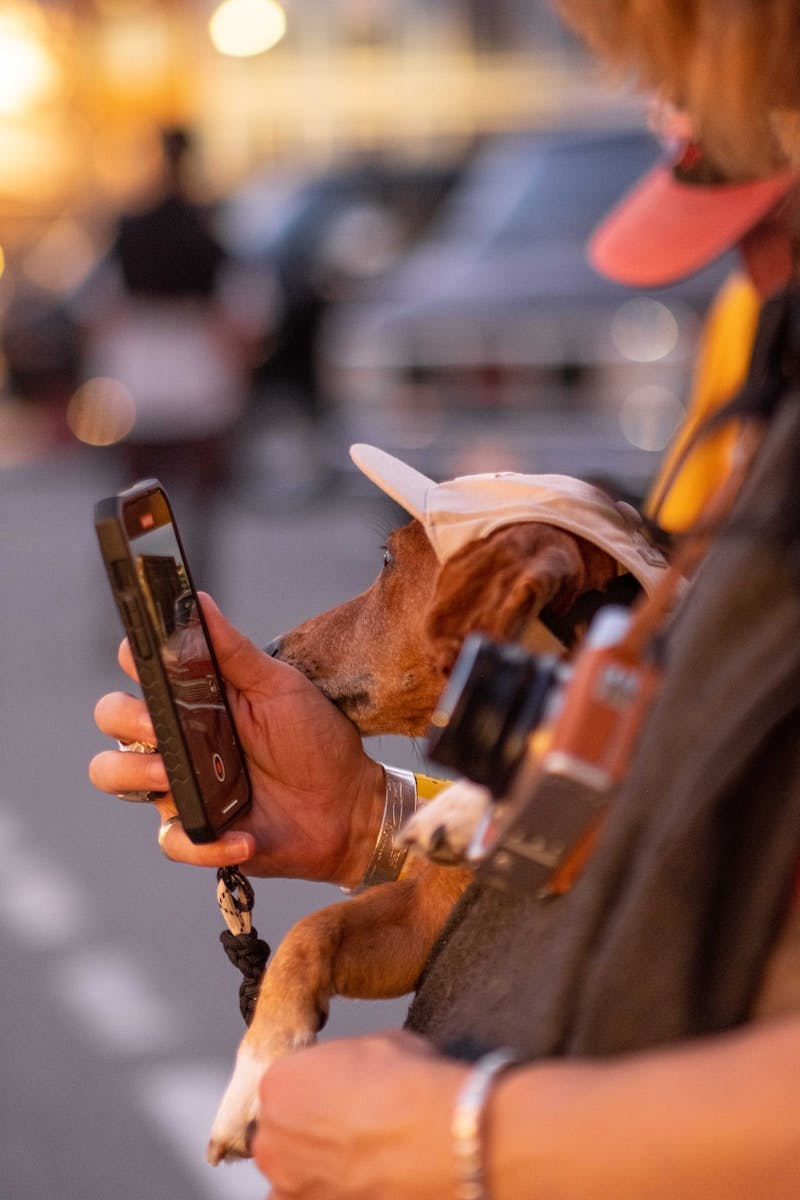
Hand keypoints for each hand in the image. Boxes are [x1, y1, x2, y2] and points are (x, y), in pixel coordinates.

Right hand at [89, 595, 384, 884]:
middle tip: (161, 724)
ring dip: (135, 774)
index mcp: (194, 698)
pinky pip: (173, 840)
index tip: (147, 657)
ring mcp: (181, 784)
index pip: (138, 670)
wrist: (349, 804)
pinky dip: (205, 842)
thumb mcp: (279, 687)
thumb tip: (196, 599)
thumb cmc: (315, 738)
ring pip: (115, 776)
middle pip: (113, 718)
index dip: (133, 659)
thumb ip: (234, 650)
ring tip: (175, 777)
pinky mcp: (198, 831)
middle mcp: (177, 738)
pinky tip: (244, 835)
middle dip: (126, 718)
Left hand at [253, 1031, 465, 1199]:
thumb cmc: (410, 1084)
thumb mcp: (372, 1046)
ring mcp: (288, 1182)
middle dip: (309, 1127)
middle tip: (350, 1126)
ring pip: (292, 1170)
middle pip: (282, 1129)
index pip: (285, 1083)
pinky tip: (359, 1181)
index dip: (316, 1086)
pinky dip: (327, 1191)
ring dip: (315, 1164)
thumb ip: (343, 1064)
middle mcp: (272, 1135)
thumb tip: (349, 1074)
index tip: (340, 1091)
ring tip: (359, 1158)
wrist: (441, 1137)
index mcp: (280, 1083)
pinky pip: (307, 1198)